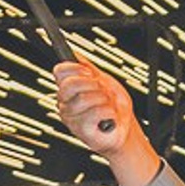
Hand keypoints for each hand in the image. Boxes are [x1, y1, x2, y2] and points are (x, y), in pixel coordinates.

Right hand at [53, 59, 159, 185]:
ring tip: (109, 107)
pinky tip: (110, 117)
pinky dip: (109, 112)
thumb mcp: (103, 82)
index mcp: (67, 90)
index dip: (76, 68)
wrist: (124, 129)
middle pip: (69, 84)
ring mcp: (71, 118)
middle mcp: (65, 104)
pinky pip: (95, 112)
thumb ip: (88, 68)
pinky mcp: (81, 130)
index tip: (90, 72)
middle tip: (103, 90)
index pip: (60, 71)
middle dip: (92, 84)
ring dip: (104, 100)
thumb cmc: (113, 107)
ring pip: (85, 98)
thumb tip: (75, 55)